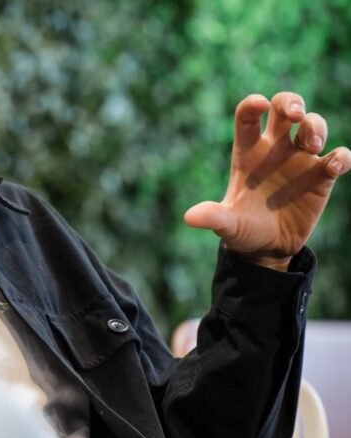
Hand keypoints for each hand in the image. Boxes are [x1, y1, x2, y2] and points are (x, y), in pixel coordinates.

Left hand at [184, 92, 350, 270]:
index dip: (252, 105)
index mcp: (248, 152)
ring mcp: (300, 160)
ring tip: (313, 145)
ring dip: (317, 127)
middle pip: (285, 108)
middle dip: (292, 102)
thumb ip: (213, 217)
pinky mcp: (322, 177)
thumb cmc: (242, 230)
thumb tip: (189, 218)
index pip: (247, 117)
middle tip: (296, 115)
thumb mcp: (227, 225)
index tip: (260, 104)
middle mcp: (275, 149)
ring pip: (314, 125)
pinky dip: (341, 157)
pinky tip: (334, 165)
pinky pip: (338, 157)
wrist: (267, 248)